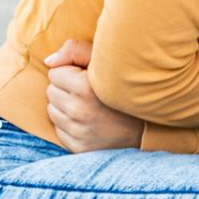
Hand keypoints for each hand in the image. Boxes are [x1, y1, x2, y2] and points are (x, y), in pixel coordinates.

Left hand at [43, 38, 143, 152]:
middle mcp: (79, 111)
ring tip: (88, 105)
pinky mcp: (79, 147)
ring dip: (65, 106)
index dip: (70, 72)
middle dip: (65, 89)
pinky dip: (69, 124)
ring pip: (52, 111)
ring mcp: (79, 132)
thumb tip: (48, 61)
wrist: (149, 123)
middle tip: (87, 91)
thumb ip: (75, 51)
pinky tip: (88, 121)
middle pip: (51, 92)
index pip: (54, 73)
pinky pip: (59, 130)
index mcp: (85, 87)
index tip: (86, 76)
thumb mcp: (107, 61)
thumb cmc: (126, 86)